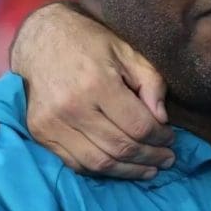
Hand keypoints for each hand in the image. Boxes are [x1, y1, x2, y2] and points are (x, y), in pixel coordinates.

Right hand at [10, 3, 175, 178]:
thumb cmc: (88, 43)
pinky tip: (119, 167)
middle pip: (121, 147)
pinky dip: (101, 170)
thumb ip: (151, 83)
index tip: (170, 138)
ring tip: (149, 169)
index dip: (160, 138)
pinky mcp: (40, 133)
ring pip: (99, 163)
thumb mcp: (127, 52)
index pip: (138, 126)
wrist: (39, 39)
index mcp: (97, 83)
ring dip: (128, 171)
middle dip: (150, 157)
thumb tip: (162, 120)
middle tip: (166, 159)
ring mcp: (52, 123)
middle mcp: (72, 107)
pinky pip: (75, 163)